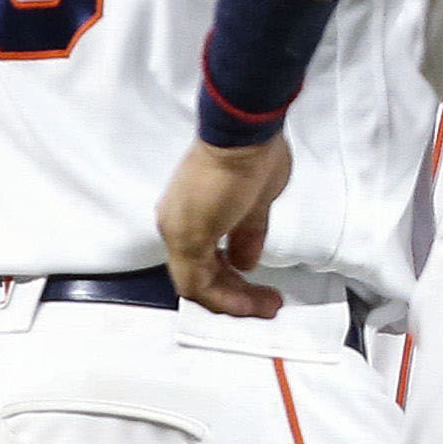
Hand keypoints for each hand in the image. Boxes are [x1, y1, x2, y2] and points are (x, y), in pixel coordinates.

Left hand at [159, 138, 295, 317]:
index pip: (204, 258)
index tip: (257, 286)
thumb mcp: (257, 203)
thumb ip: (248, 235)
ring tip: (265, 308)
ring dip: (233, 300)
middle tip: (266, 305)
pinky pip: (198, 282)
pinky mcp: (187, 237)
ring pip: (198, 283)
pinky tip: (250, 302)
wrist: (244, 135)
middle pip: (200, 275)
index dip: (231, 279)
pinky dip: (225, 297)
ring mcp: (178, 231)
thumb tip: (246, 261)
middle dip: (236, 295)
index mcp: (189, 213)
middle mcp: (176, 223)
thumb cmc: (253, 155)